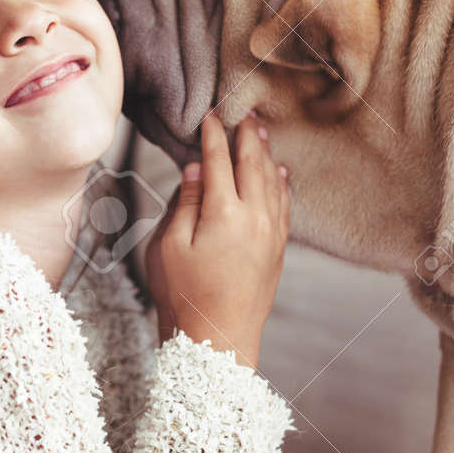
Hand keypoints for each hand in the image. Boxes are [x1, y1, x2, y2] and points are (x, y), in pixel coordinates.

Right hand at [143, 111, 289, 368]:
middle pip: (253, 164)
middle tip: (245, 112)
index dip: (213, 135)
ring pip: (272, 181)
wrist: (218, 340)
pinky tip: (280, 172)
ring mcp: (271, 234)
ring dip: (266, 153)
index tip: (209, 115)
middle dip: (247, 136)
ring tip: (261, 132)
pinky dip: (281, 183)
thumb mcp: (169, 246)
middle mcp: (254, 218)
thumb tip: (197, 169)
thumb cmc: (184, 295)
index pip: (219, 161)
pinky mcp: (278, 250)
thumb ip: (185, 203)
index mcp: (223, 213)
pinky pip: (284, 205)